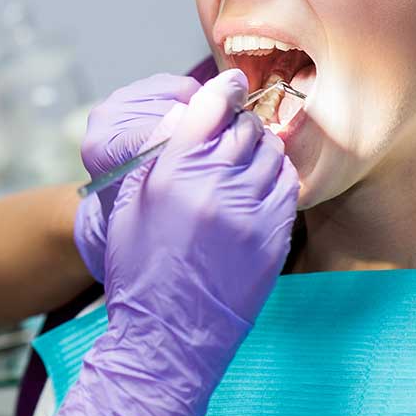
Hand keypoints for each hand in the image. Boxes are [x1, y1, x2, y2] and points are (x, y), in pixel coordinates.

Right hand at [55, 69, 298, 415]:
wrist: (167, 333)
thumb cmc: (139, 268)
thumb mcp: (130, 205)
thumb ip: (157, 158)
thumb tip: (186, 122)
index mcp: (171, 174)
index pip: (209, 109)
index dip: (223, 89)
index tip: (230, 82)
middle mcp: (213, 187)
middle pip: (242, 127)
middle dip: (238, 120)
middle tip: (233, 123)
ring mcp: (248, 212)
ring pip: (269, 153)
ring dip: (259, 145)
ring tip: (245, 154)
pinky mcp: (272, 236)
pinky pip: (285, 185)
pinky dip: (275, 174)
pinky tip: (259, 181)